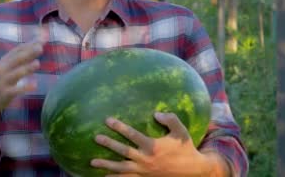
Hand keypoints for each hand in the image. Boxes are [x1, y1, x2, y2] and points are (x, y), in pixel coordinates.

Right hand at [0, 42, 42, 113]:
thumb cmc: (3, 80)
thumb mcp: (10, 67)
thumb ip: (24, 57)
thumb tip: (40, 45)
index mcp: (5, 61)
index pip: (17, 50)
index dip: (29, 44)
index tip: (42, 40)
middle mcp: (3, 69)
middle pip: (16, 59)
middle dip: (28, 53)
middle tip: (40, 48)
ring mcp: (3, 81)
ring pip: (15, 74)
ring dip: (26, 68)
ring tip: (38, 63)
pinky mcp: (5, 93)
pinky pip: (15, 90)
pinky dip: (25, 87)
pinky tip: (35, 85)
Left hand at [91, 112, 217, 176]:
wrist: (192, 171)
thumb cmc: (185, 148)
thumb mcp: (181, 131)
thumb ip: (170, 119)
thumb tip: (156, 113)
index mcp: (152, 146)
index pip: (132, 134)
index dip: (119, 127)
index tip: (107, 120)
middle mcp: (145, 159)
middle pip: (123, 151)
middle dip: (109, 144)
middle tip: (96, 137)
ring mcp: (143, 171)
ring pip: (121, 168)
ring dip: (106, 165)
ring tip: (92, 162)